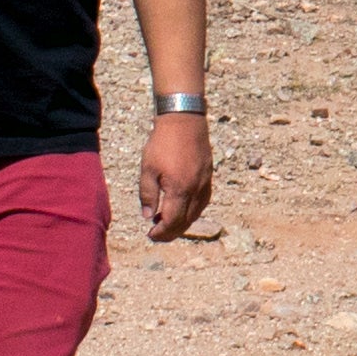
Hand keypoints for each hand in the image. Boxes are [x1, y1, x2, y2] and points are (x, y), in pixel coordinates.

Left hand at [141, 109, 212, 238]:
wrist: (184, 120)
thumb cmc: (163, 143)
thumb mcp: (148, 169)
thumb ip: (147, 195)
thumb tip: (148, 216)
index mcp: (179, 189)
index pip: (172, 221)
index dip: (161, 233)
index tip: (150, 235)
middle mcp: (196, 190)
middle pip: (186, 221)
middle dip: (171, 232)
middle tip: (157, 234)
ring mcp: (205, 183)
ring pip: (197, 213)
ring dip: (182, 222)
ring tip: (167, 222)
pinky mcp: (209, 176)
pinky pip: (203, 202)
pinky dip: (193, 211)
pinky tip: (183, 208)